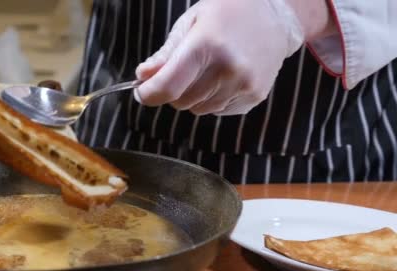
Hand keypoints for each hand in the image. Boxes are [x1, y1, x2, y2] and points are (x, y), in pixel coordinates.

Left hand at [135, 0, 307, 114]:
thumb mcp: (191, 23)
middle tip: (179, 72)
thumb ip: (166, 53)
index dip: (148, 94)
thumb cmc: (227, 14)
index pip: (168, 87)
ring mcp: (244, 84)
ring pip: (199, 109)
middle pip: (181, 101)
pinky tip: (223, 76)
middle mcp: (228, 68)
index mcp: (207, 45)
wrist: (274, 15)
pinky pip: (218, 111)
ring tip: (206, 70)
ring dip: (193, 97)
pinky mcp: (255, 96)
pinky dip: (213, 99)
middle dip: (172, 91)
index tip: (141, 92)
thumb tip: (144, 76)